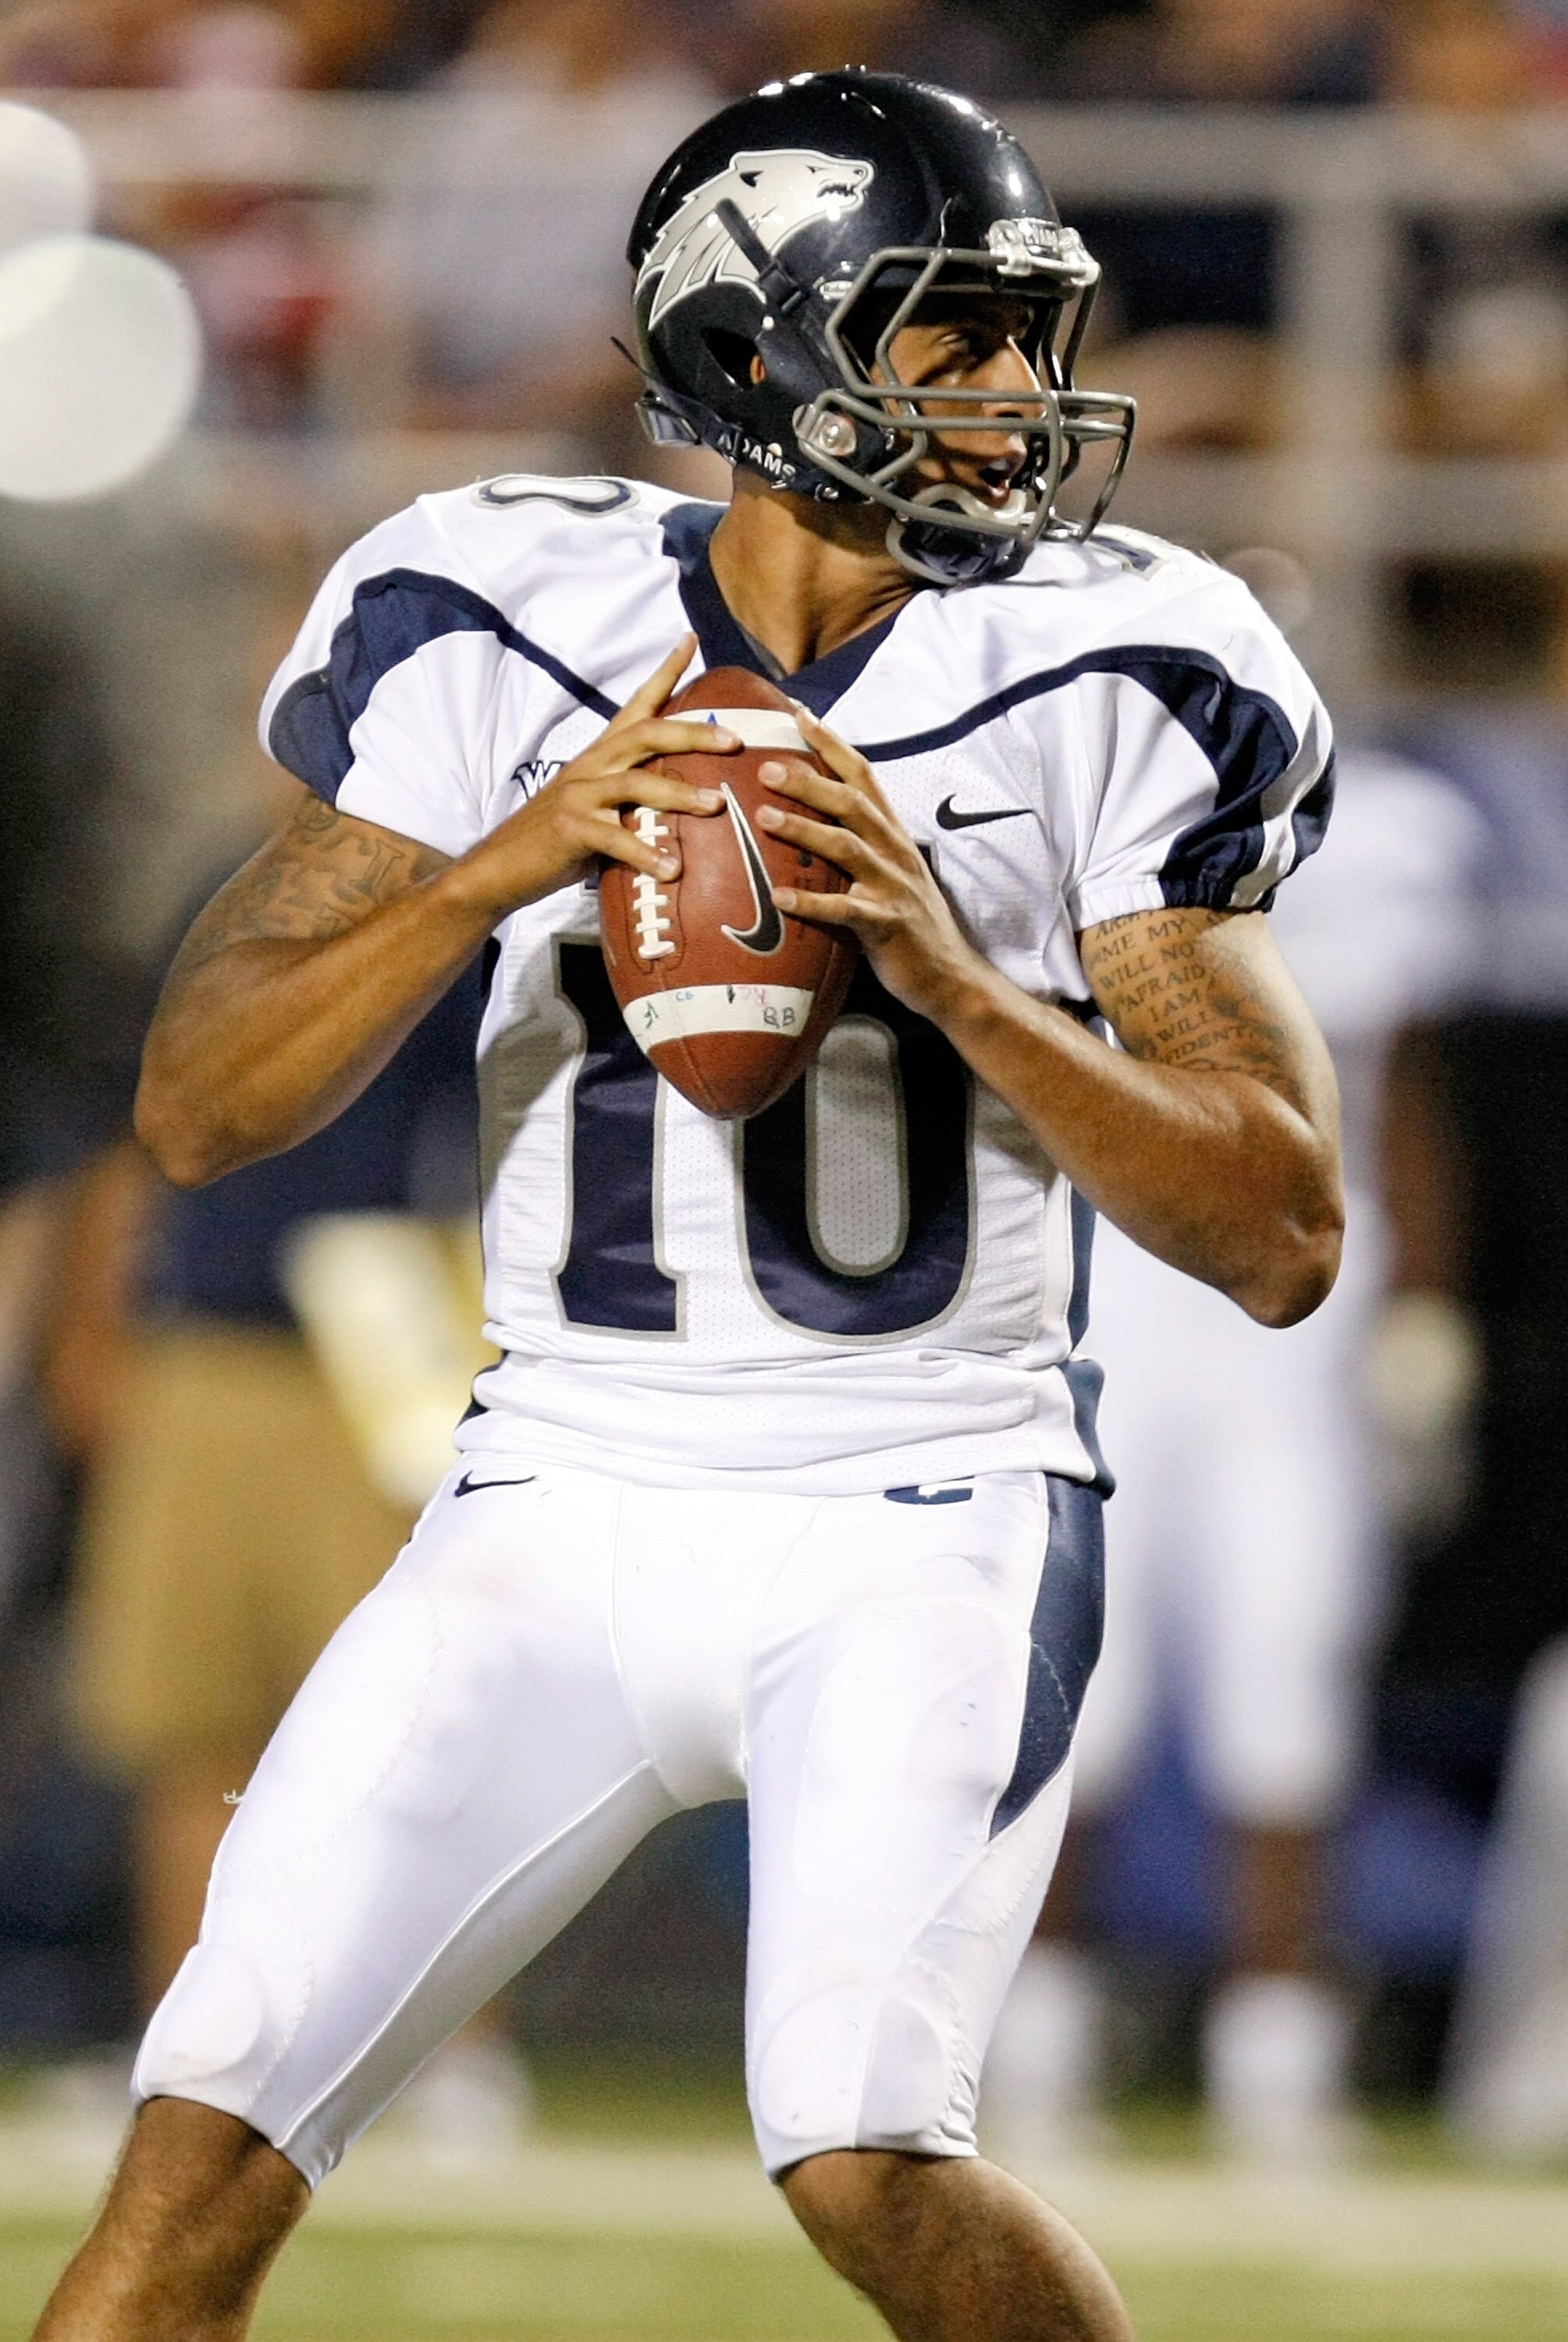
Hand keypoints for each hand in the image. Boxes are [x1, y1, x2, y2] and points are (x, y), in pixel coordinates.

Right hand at [450, 635, 733, 919]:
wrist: (502, 867)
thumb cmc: (558, 839)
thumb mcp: (598, 806)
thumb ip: (635, 797)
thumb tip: (687, 799)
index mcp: (600, 755)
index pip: (636, 704)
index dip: (665, 671)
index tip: (691, 641)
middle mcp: (590, 766)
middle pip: (646, 734)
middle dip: (693, 734)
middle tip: (734, 740)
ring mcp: (578, 796)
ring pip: (635, 783)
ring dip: (679, 793)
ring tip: (715, 805)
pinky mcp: (570, 830)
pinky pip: (615, 839)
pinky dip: (646, 854)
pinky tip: (672, 870)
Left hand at [759, 710, 981, 1019]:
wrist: (951, 977)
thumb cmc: (910, 926)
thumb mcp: (889, 874)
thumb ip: (858, 845)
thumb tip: (810, 823)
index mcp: (894, 835)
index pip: (864, 776)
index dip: (833, 744)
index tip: (799, 715)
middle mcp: (895, 852)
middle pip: (852, 803)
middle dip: (810, 781)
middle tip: (767, 767)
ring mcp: (893, 887)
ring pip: (847, 847)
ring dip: (804, 829)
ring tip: (764, 817)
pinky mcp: (886, 925)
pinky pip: (845, 910)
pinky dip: (811, 902)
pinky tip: (779, 896)